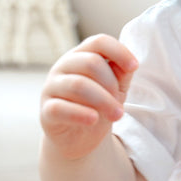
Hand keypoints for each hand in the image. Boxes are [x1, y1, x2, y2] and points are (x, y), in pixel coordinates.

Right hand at [40, 34, 137, 161]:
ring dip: (104, 101)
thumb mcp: (115, 88)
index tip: (134, 67)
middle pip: (91, 63)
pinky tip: (93, 119)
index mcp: (81, 56)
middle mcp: (63, 66)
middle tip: (120, 106)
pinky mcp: (46, 111)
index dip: (119, 51)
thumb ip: (121, 73)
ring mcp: (51, 87)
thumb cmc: (97, 106)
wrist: (80, 138)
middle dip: (112, 84)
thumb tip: (129, 65)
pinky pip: (60, 108)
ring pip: (78, 85)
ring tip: (117, 116)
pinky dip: (80, 113)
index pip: (98, 42)